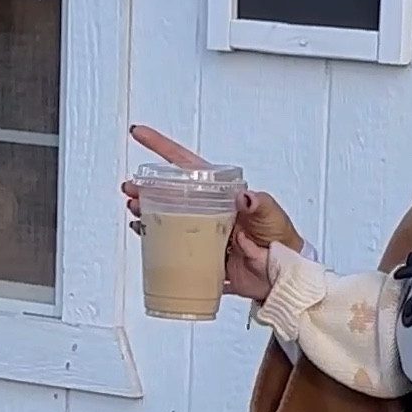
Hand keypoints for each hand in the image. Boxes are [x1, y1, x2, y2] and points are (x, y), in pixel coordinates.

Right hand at [123, 126, 294, 299]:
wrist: (282, 277)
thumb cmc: (282, 239)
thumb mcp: (272, 215)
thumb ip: (259, 204)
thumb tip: (244, 197)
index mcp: (222, 194)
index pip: (187, 165)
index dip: (162, 147)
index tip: (139, 134)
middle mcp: (208, 210)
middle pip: (170, 192)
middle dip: (147, 187)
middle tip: (129, 187)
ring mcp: (203, 232)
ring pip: (167, 217)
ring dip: (147, 211)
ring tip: (134, 207)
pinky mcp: (201, 256)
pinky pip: (172, 246)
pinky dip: (155, 240)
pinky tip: (144, 234)